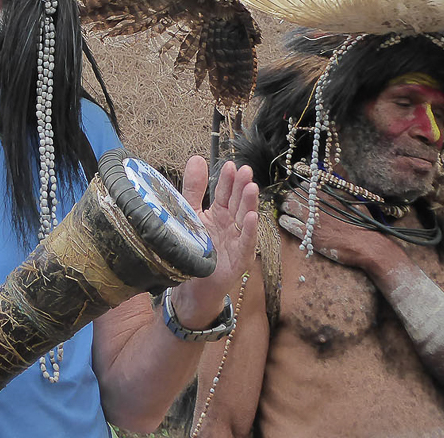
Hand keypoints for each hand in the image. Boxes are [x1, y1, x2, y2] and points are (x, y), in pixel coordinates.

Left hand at [168, 157, 258, 328]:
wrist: (193, 285)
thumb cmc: (195, 248)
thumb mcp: (191, 214)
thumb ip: (194, 188)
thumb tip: (197, 159)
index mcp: (219, 213)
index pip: (225, 193)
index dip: (228, 180)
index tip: (230, 165)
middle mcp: (231, 225)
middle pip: (238, 203)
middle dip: (242, 187)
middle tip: (245, 171)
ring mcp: (237, 241)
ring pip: (245, 220)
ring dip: (249, 204)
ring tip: (251, 188)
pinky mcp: (240, 259)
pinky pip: (246, 244)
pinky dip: (250, 231)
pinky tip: (252, 218)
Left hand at [278, 191, 400, 271]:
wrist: (368, 245)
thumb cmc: (364, 224)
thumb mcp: (355, 201)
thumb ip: (341, 189)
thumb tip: (332, 178)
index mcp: (329, 194)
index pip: (306, 184)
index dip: (300, 188)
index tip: (297, 191)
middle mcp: (318, 204)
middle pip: (293, 194)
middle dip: (289, 197)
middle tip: (287, 201)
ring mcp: (313, 219)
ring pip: (288, 206)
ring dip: (284, 207)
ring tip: (285, 210)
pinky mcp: (310, 235)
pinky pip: (289, 224)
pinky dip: (284, 221)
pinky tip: (285, 221)